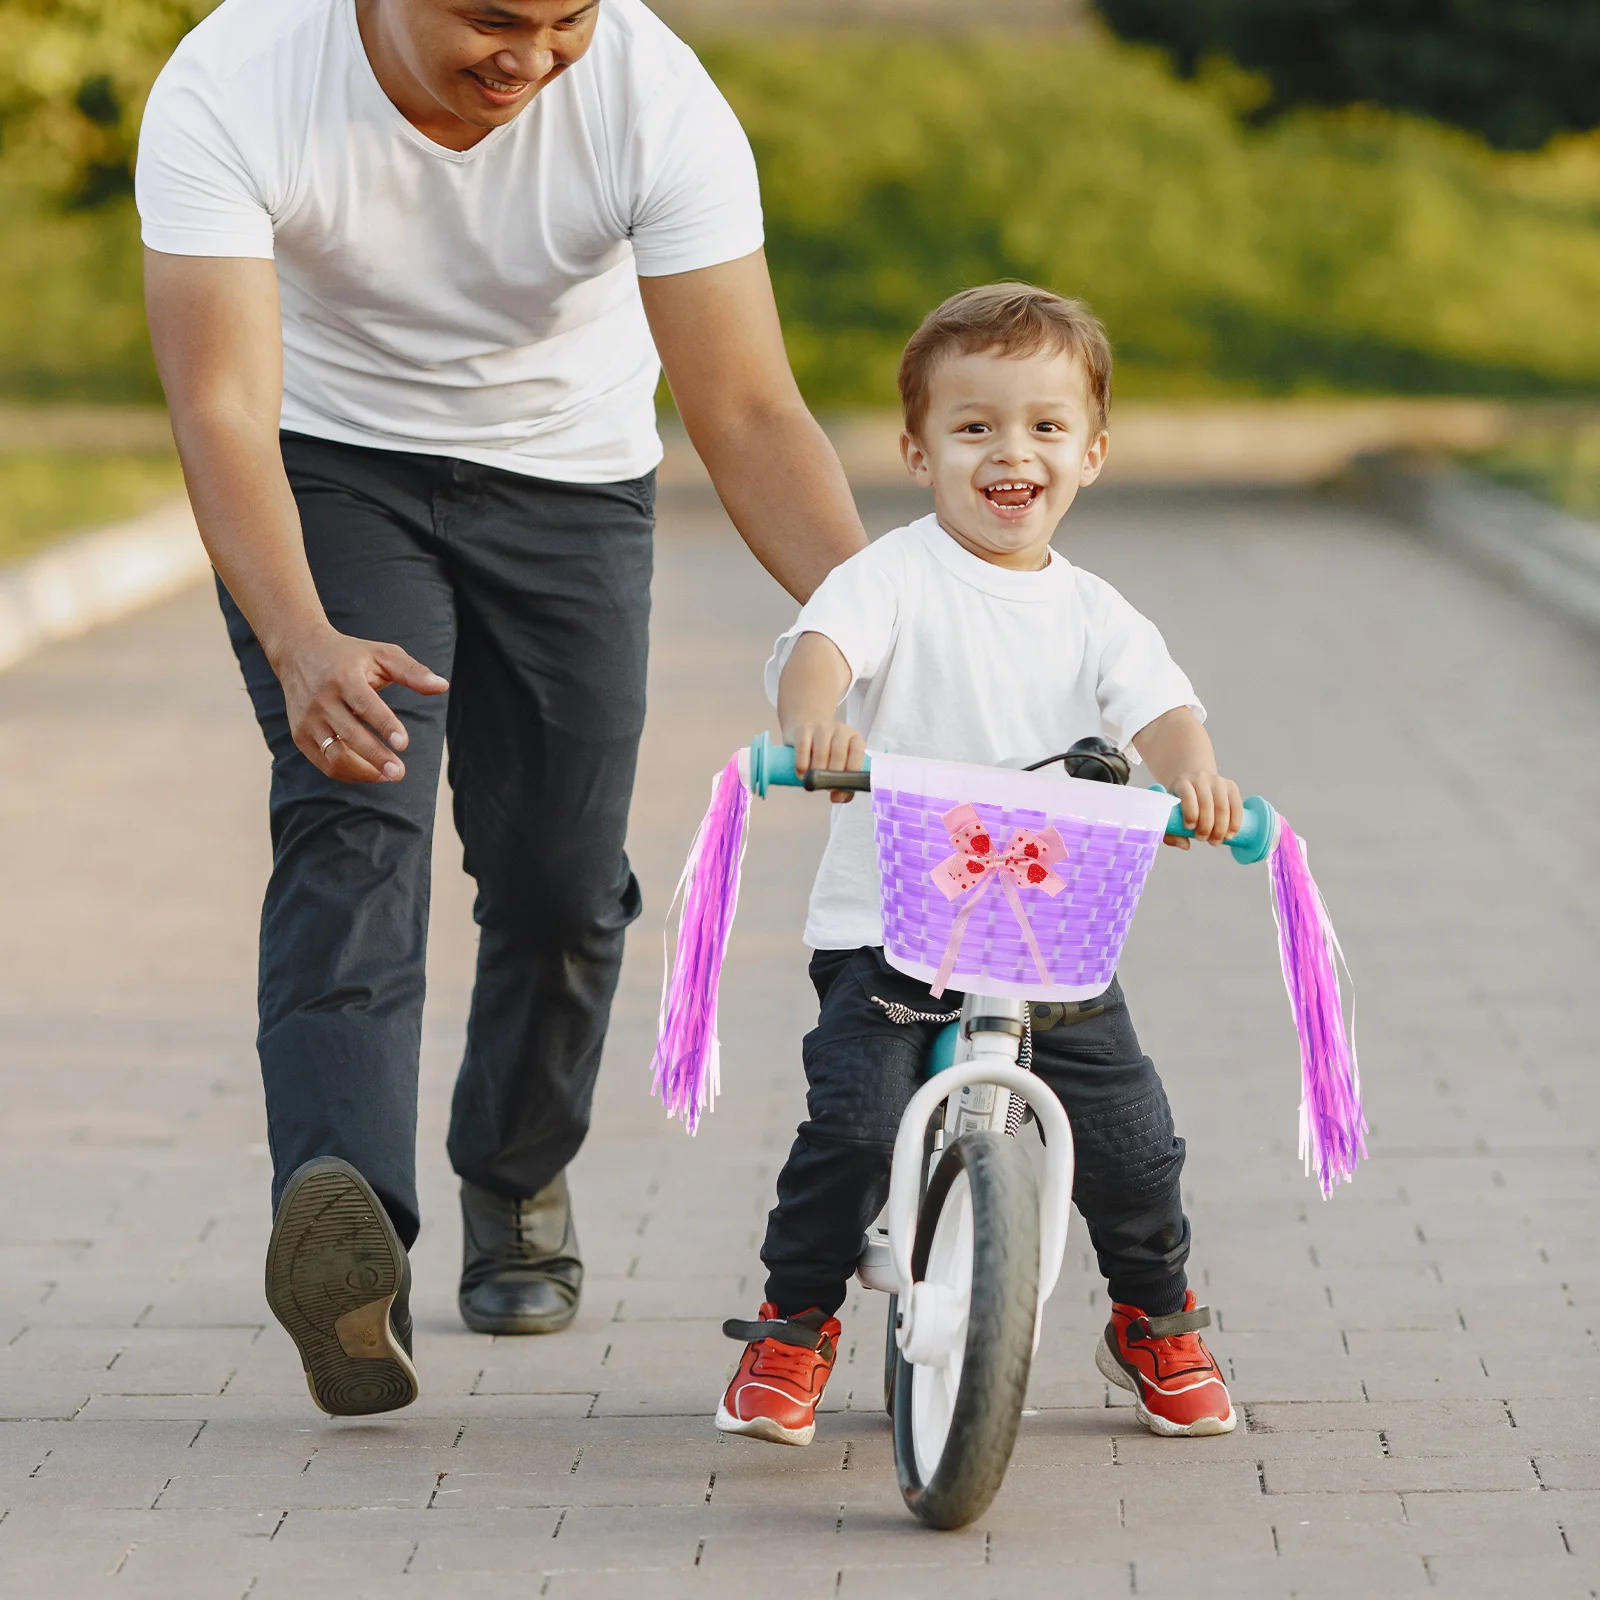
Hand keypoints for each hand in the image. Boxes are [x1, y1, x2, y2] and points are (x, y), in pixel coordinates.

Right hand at [272, 625, 449, 784]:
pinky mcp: (300, 734)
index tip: (403, 743)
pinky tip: (371, 772)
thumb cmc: (350, 655)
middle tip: (400, 774)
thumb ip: (412, 672)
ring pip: (334, 755)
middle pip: (350, 735)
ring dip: (363, 771)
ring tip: (389, 775)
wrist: (299, 651)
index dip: (385, 725)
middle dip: (376, 757)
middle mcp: (321, 699)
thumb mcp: (382, 655)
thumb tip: (442, 686)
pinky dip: (348, 773)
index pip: (365, 704)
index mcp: (343, 677)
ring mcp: (308, 719)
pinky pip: (324, 762)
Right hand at [785, 718, 865, 804]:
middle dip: (832, 775)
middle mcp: (840, 730)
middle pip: (839, 754)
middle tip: (826, 787)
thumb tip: (839, 798)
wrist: (808, 728)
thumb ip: (844, 783)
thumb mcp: (840, 763)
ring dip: (817, 772)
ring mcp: (822, 728)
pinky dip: (802, 764)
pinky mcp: (803, 730)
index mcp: (855, 739)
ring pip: (821, 752)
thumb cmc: (828, 752)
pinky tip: (801, 774)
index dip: (851, 771)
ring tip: (813, 782)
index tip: (841, 787)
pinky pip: (803, 747)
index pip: (858, 752)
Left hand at [1162, 770, 1242, 849]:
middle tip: (1203, 839)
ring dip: (1221, 828)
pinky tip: (1230, 834)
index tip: (1190, 828)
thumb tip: (1186, 846)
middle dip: (1206, 826)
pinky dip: (1235, 822)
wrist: (1195, 783)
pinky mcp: (1231, 787)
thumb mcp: (1170, 812)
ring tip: (1215, 841)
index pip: (1187, 796)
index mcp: (1182, 782)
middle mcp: (1201, 778)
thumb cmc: (1180, 803)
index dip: (1190, 813)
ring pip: (1223, 806)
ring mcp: (1218, 781)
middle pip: (1206, 803)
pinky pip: (1236, 806)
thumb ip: (1171, 832)